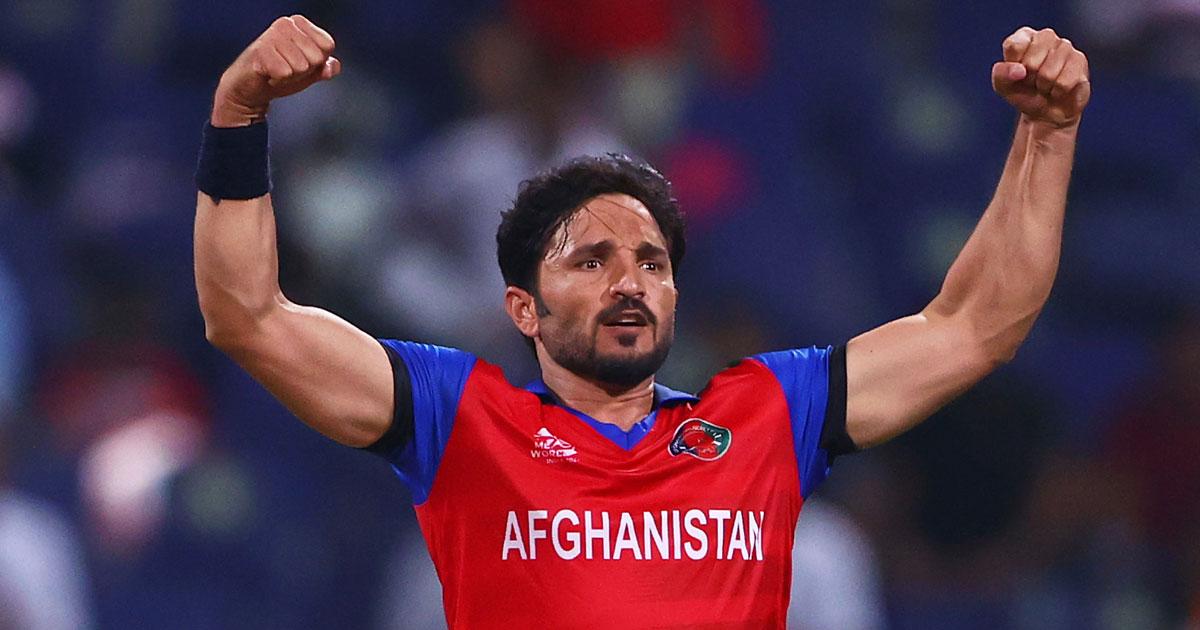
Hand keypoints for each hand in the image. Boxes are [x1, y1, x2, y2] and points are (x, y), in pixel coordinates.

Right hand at [211, 15, 339, 126]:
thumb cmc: (279, 75)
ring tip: (277, 71)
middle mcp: (285, 24)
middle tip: (287, 69)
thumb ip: (325, 68)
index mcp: (299, 24)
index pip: (328, 45)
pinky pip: (285, 72)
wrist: (250, 89)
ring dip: (291, 76)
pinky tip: (268, 75)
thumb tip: (334, 66)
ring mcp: (272, 36)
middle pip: (315, 57)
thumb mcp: (308, 72)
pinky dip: (279, 80)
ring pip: (301, 66)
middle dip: (304, 71)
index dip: (318, 62)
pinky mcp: (260, 51)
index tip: (301, 63)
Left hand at [992, 27, 1089, 128]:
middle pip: (1031, 62)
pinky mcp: (1080, 60)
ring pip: (1048, 74)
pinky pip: (1063, 83)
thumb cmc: (1024, 93)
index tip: (1017, 73)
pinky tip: (1058, 89)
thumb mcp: (1003, 86)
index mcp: (1024, 36)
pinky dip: (1057, 92)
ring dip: (1044, 87)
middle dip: (1030, 79)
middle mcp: (1046, 36)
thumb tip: (1020, 70)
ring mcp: (1066, 46)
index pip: (1014, 46)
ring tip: (1045, 85)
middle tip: (1033, 82)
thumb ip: (1002, 74)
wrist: (1046, 111)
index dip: (1013, 67)